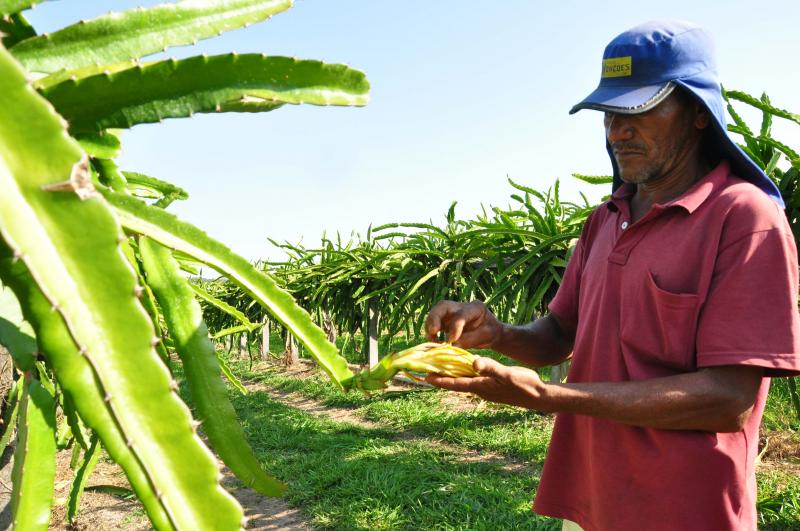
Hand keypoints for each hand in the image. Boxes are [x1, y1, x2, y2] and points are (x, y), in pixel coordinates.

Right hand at [424, 300, 503, 348]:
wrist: (490, 332)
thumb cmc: (490, 333)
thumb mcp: (485, 336)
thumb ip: (469, 340)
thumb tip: (451, 346)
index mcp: (476, 308)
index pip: (461, 314)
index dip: (455, 327)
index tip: (451, 341)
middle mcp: (461, 306)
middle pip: (443, 306)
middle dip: (434, 318)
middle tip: (432, 332)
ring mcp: (452, 312)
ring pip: (435, 313)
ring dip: (430, 326)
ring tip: (432, 340)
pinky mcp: (445, 320)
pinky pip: (434, 322)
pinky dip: (431, 332)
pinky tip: (434, 341)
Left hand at [425, 357, 548, 409]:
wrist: (540, 397)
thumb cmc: (525, 385)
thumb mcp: (507, 374)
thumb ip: (491, 368)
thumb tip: (474, 362)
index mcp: (481, 386)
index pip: (455, 383)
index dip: (440, 380)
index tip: (425, 378)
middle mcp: (481, 389)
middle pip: (456, 383)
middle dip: (442, 378)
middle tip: (426, 372)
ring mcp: (487, 389)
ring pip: (465, 381)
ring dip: (452, 376)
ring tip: (440, 369)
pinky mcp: (493, 387)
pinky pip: (474, 380)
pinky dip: (465, 374)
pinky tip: (465, 368)